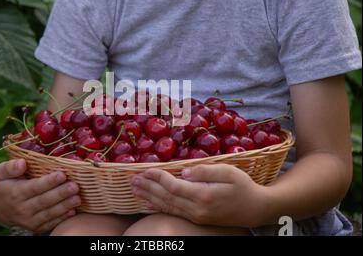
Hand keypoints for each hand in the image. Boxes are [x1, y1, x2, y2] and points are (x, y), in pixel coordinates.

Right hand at [0, 159, 80, 232]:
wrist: (1, 209)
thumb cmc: (6, 185)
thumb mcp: (2, 173)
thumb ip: (10, 167)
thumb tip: (22, 163)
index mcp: (16, 193)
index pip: (34, 187)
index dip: (48, 182)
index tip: (62, 175)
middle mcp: (22, 208)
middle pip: (44, 201)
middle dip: (61, 194)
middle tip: (75, 186)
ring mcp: (30, 220)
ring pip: (49, 213)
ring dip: (65, 206)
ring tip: (77, 198)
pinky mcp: (37, 227)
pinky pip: (51, 224)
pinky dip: (62, 218)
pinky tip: (73, 211)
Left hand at [131, 164, 267, 226]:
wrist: (256, 209)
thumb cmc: (244, 187)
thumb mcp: (229, 173)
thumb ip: (205, 171)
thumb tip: (184, 172)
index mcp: (203, 195)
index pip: (173, 186)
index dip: (158, 177)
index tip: (145, 169)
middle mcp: (196, 209)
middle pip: (166, 197)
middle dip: (148, 187)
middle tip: (132, 179)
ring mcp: (196, 216)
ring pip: (167, 206)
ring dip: (150, 197)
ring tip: (135, 190)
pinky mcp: (197, 219)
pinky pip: (174, 213)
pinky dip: (159, 207)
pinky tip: (149, 203)